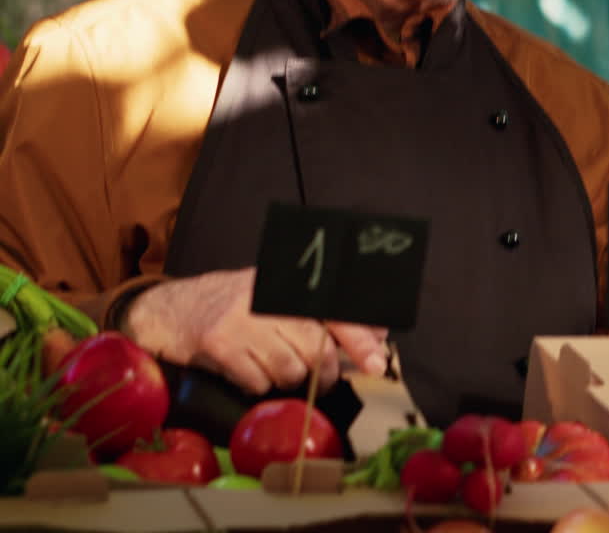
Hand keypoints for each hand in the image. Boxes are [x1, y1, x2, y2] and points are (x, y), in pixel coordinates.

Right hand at [121, 268, 387, 394]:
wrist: (171, 309)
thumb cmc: (236, 305)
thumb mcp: (282, 299)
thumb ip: (329, 316)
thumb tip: (377, 334)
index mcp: (288, 283)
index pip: (335, 312)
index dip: (360, 339)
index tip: (378, 362)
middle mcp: (267, 297)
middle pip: (316, 349)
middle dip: (322, 372)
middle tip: (319, 378)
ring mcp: (242, 319)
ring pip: (289, 370)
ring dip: (286, 378)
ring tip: (272, 364)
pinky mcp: (219, 344)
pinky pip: (257, 382)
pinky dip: (257, 385)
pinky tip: (246, 369)